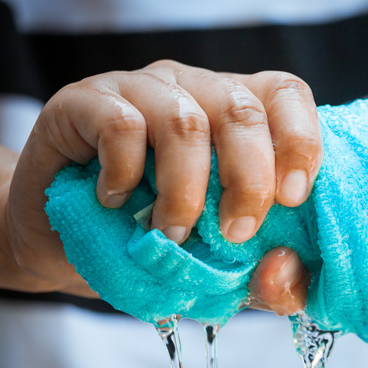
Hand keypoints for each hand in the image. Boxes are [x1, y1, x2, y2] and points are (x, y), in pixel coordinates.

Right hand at [2, 60, 316, 311]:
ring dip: (186, 191)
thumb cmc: (159, 243)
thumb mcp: (226, 267)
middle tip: (235, 232)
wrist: (67, 244)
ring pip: (185, 120)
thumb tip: (281, 271)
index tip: (292, 198)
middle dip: (250, 180)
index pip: (286, 95)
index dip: (301, 141)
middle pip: (242, 109)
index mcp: (240, 113)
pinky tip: (116, 201)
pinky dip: (126, 173)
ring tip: (172, 233)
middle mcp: (196, 89)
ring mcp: (142, 89)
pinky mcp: (86, 101)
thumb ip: (270, 278)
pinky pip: (120, 124)